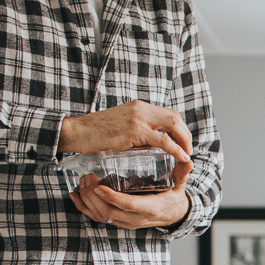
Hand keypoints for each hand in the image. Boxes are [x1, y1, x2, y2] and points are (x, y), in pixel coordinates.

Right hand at [59, 100, 192, 164]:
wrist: (77, 132)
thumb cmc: (95, 133)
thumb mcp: (120, 126)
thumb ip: (136, 131)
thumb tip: (151, 145)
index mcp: (138, 107)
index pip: (168, 114)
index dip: (180, 128)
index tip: (183, 142)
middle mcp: (141, 109)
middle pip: (175, 118)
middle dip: (186, 135)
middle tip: (188, 150)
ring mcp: (138, 119)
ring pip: (173, 125)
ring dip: (184, 141)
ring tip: (187, 154)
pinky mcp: (135, 131)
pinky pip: (163, 140)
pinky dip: (176, 149)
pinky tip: (182, 157)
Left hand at [71, 177, 190, 228]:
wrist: (173, 214)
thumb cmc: (173, 195)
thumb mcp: (180, 184)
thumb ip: (181, 172)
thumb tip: (188, 161)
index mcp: (151, 208)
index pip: (128, 205)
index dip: (112, 197)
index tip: (99, 186)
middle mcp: (137, 219)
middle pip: (109, 212)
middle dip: (93, 196)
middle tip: (87, 178)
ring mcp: (127, 222)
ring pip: (100, 216)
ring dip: (87, 200)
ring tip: (82, 181)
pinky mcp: (119, 222)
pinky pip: (97, 218)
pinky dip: (83, 207)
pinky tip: (75, 194)